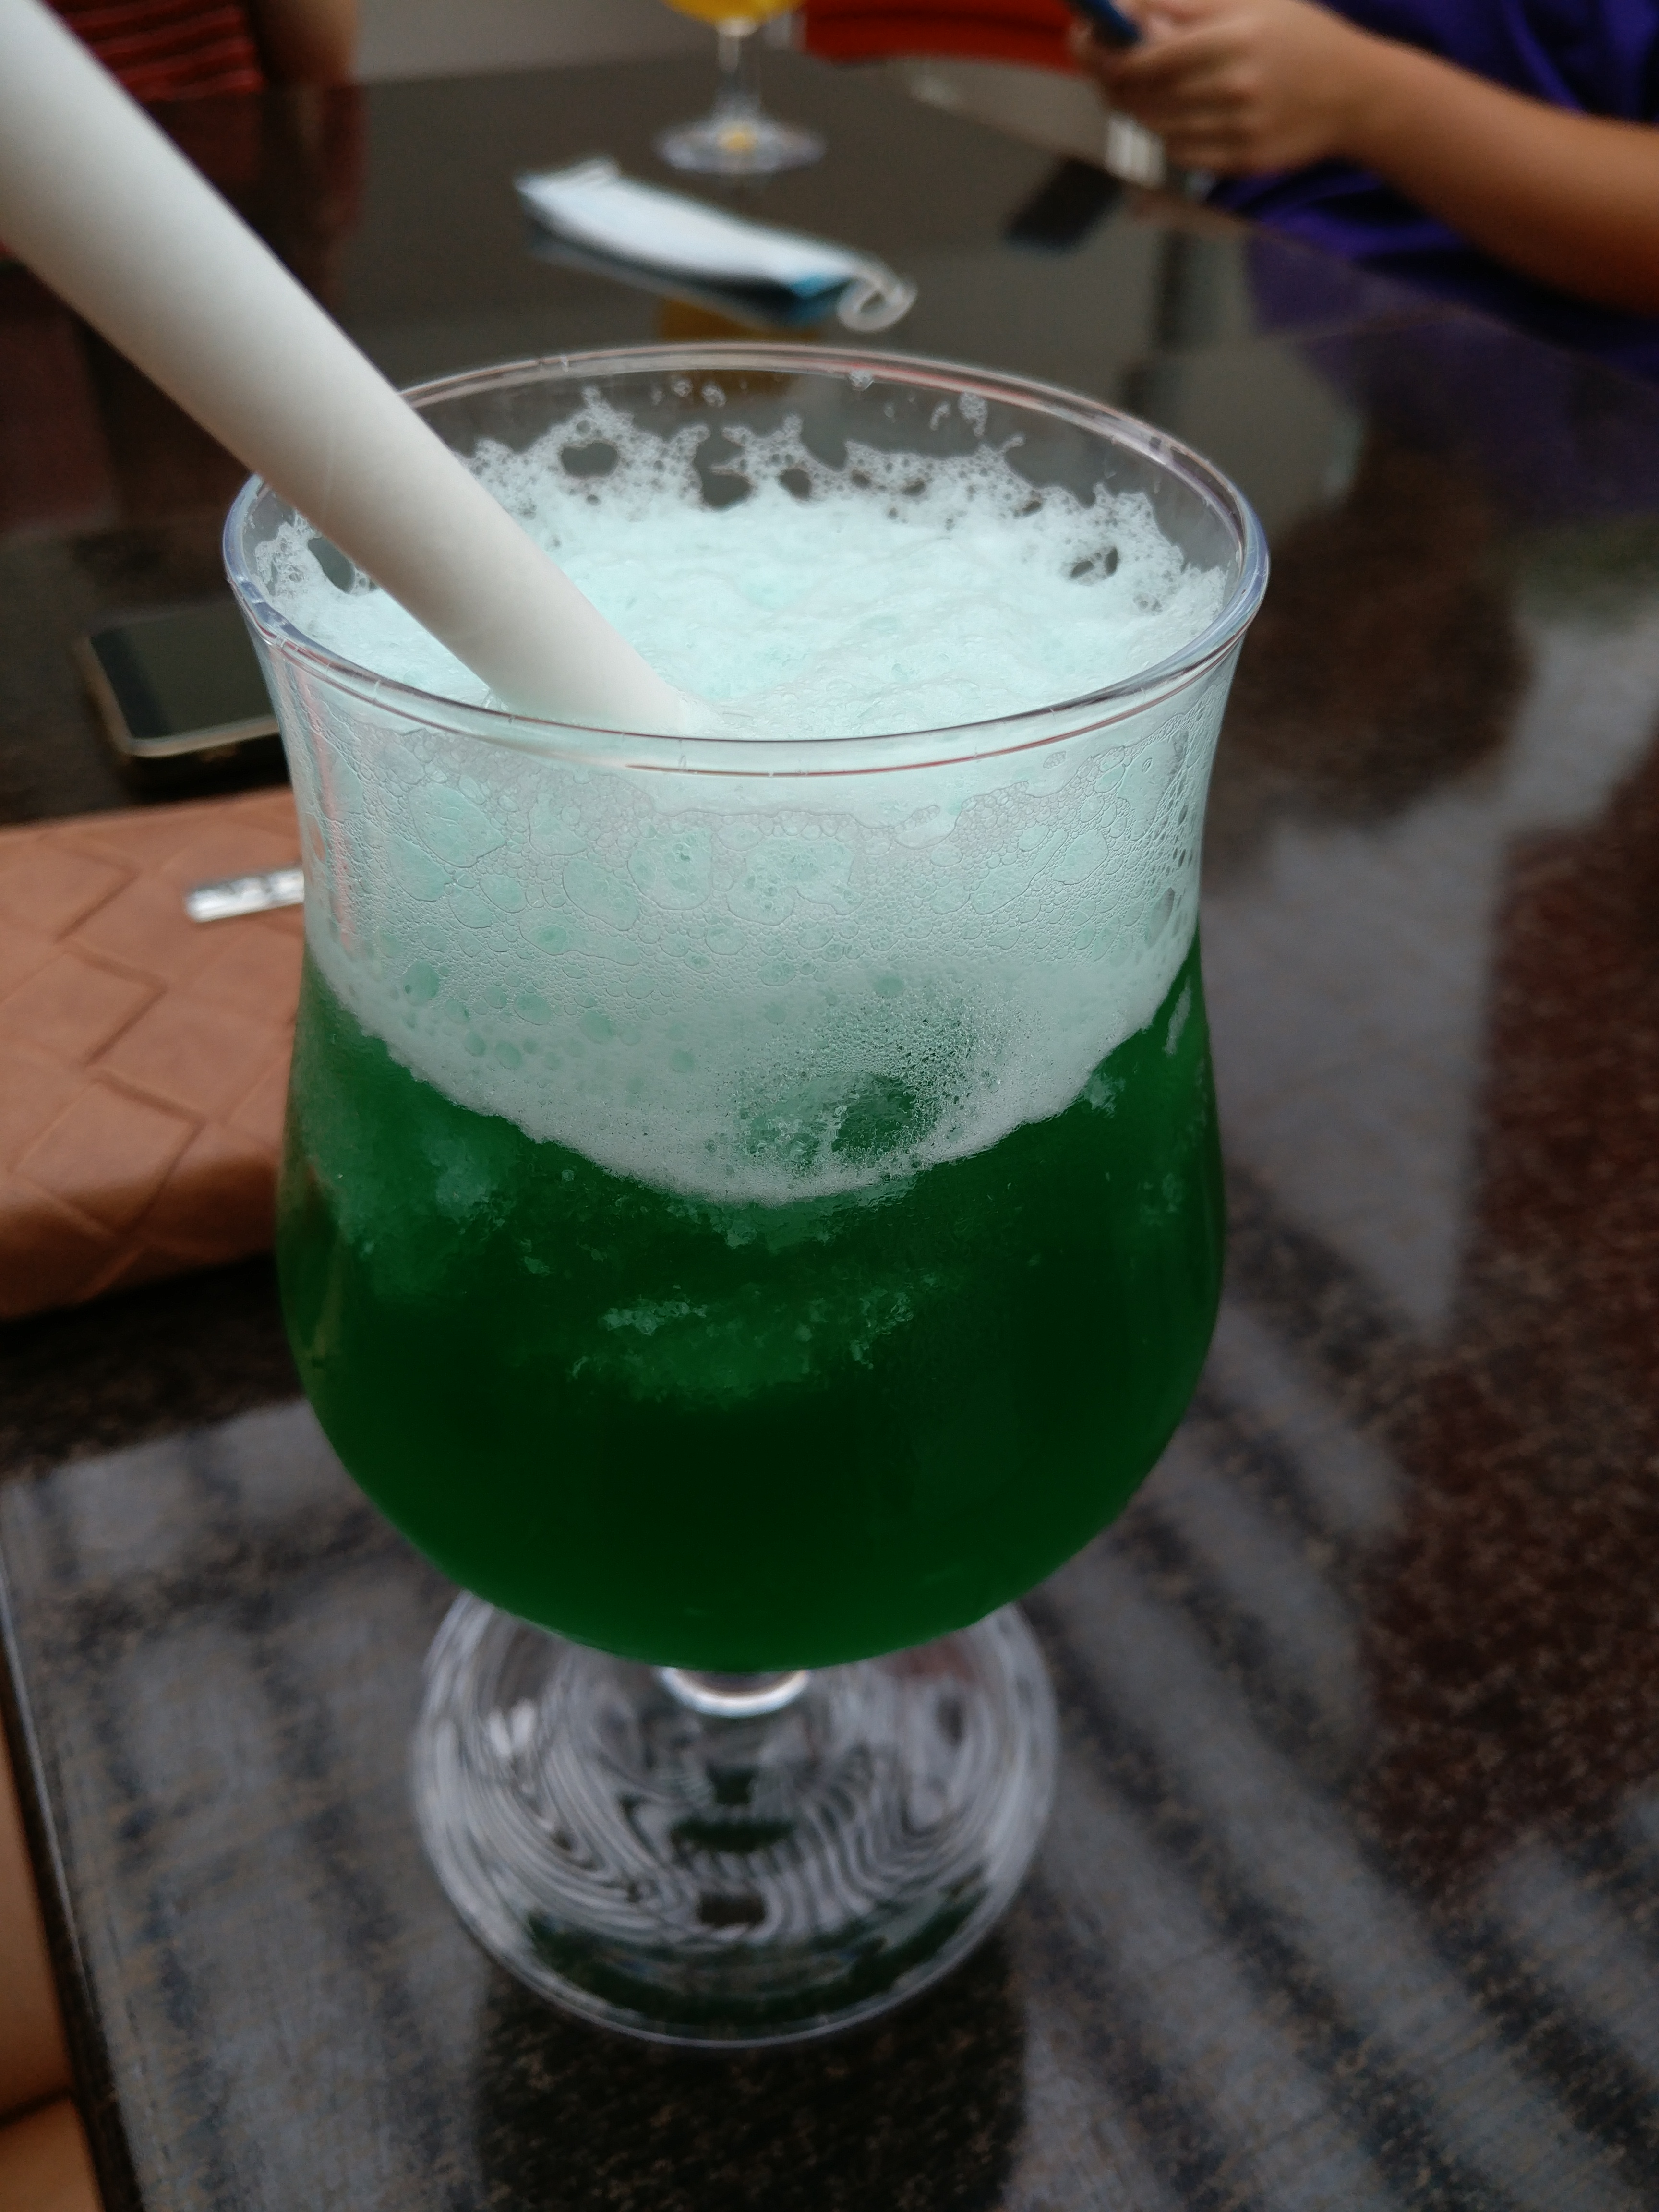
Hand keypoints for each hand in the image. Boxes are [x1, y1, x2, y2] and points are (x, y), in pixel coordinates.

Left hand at [1071, 0, 1381, 174]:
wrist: (1357, 93)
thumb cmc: (1299, 37)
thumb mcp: (1250, 3)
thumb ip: (1185, 6)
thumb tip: (1125, 12)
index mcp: (1233, 37)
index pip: (1146, 55)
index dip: (1106, 52)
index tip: (1086, 42)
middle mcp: (1233, 85)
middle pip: (1142, 95)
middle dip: (1111, 82)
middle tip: (1101, 68)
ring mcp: (1237, 129)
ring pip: (1155, 126)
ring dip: (1135, 108)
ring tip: (1135, 89)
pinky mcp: (1240, 161)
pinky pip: (1179, 152)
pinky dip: (1165, 133)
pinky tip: (1172, 115)